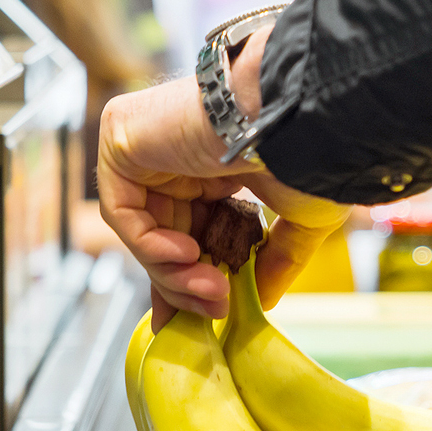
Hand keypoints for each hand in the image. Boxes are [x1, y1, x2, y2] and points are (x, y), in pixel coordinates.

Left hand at [96, 27, 350, 329]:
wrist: (296, 112)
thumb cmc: (310, 148)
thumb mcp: (301, 218)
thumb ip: (278, 258)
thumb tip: (265, 299)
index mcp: (213, 169)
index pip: (187, 232)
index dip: (189, 279)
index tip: (198, 318)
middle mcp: (175, 157)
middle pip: (162, 238)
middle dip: (183, 284)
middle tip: (214, 310)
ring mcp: (146, 146)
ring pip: (142, 231)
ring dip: (173, 273)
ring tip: (212, 292)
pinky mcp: (122, 140)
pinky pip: (121, 212)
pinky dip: (149, 245)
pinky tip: (185, 256)